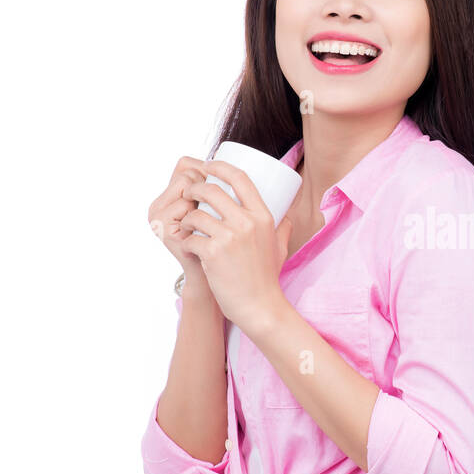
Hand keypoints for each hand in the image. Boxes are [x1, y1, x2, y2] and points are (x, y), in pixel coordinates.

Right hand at [147, 155, 211, 293]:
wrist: (216, 280)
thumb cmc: (220, 244)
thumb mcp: (213, 211)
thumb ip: (209, 188)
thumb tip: (217, 157)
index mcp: (166, 198)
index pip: (185, 165)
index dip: (206, 173)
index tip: (216, 196)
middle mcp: (157, 206)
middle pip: (188, 175)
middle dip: (207, 190)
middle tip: (212, 217)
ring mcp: (157, 218)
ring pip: (190, 189)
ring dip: (206, 206)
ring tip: (206, 228)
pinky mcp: (163, 230)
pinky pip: (190, 209)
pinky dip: (202, 221)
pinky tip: (201, 237)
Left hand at [179, 159, 295, 332]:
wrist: (259, 306)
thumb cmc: (267, 278)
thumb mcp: (280, 247)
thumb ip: (283, 229)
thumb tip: (287, 216)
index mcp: (263, 216)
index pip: (240, 178)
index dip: (219, 167)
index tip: (206, 166)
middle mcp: (247, 222)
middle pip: (212, 190)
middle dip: (194, 188)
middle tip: (187, 193)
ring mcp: (230, 237)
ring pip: (196, 214)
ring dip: (187, 218)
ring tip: (187, 226)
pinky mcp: (213, 253)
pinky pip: (190, 237)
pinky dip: (186, 241)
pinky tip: (190, 247)